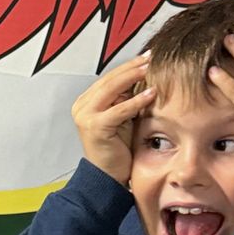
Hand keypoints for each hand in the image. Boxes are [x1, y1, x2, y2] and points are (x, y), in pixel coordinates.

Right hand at [71, 58, 154, 185]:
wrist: (107, 177)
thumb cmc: (118, 149)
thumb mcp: (122, 118)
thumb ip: (126, 99)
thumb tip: (145, 76)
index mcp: (86, 102)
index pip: (109, 78)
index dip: (127, 66)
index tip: (146, 58)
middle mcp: (82, 106)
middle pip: (109, 80)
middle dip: (131, 67)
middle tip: (150, 57)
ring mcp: (85, 116)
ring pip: (111, 89)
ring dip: (133, 77)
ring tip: (150, 68)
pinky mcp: (95, 127)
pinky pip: (119, 109)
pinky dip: (136, 101)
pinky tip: (151, 93)